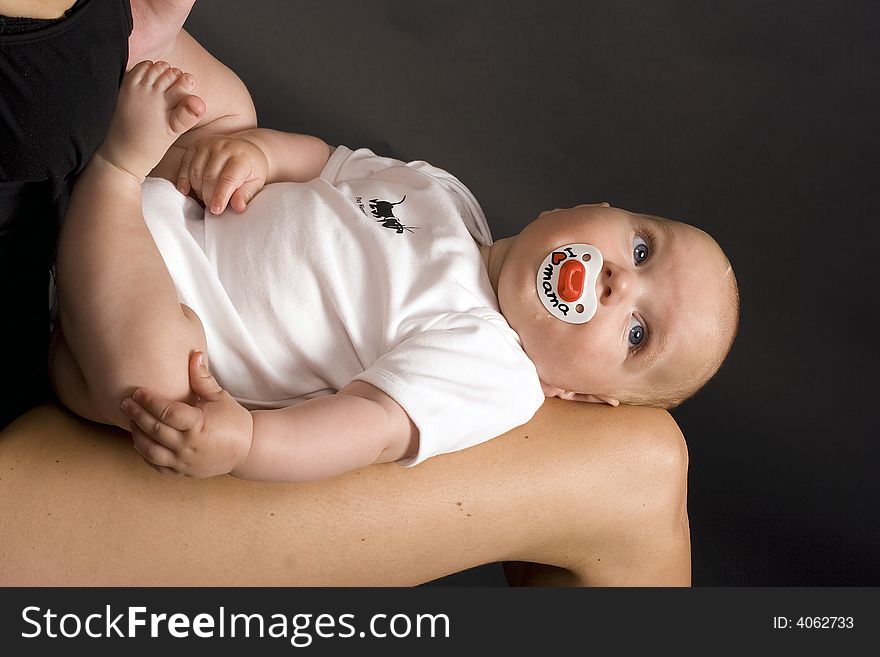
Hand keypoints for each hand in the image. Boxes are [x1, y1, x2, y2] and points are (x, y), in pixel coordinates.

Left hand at [121, 351, 252, 477]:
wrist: (247, 449)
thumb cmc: (233, 420)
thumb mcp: (220, 397)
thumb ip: (203, 378)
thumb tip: (195, 354)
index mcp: (198, 426)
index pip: (167, 412)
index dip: (150, 401)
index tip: (138, 392)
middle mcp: (189, 446)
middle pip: (155, 430)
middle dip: (137, 415)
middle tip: (125, 403)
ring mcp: (184, 461)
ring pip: (151, 451)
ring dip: (137, 436)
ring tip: (131, 421)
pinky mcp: (183, 472)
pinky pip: (157, 466)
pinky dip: (145, 454)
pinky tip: (140, 441)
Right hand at [176, 134, 267, 213]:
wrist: (246, 149)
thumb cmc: (251, 170)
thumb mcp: (256, 183)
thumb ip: (246, 195)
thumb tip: (238, 208)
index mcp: (241, 158)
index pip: (228, 179)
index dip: (220, 196)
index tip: (216, 210)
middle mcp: (223, 148)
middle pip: (209, 177)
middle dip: (208, 196)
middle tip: (212, 207)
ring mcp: (208, 145)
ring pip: (196, 171)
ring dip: (197, 189)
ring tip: (205, 197)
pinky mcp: (196, 145)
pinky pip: (185, 164)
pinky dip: (183, 179)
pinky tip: (185, 190)